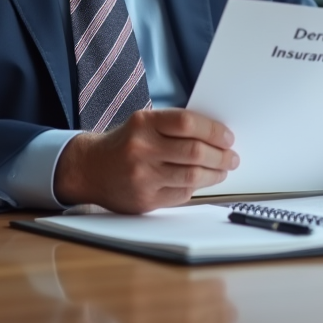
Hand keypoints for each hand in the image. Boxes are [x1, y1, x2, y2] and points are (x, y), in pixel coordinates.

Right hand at [54, 108, 238, 213]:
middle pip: (195, 152)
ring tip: (223, 170)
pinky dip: (196, 187)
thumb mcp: (143, 124)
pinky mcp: (144, 199)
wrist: (90, 169)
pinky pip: (182, 194)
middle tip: (232, 157)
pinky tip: (201, 181)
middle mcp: (141, 148)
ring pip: (192, 176)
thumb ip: (174, 127)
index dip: (213, 130)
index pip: (187, 123)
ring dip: (215, 173)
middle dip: (221, 155)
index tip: (228, 137)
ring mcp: (142, 176)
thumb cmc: (125, 143)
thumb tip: (217, 135)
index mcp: (143, 122)